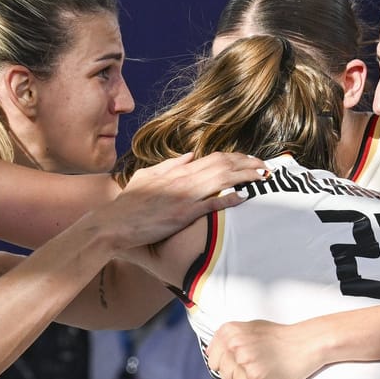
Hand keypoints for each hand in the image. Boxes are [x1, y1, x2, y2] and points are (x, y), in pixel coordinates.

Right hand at [102, 152, 267, 248]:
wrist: (113, 223)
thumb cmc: (128, 204)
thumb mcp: (147, 176)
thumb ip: (170, 165)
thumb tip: (190, 155)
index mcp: (176, 171)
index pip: (212, 158)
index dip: (235, 158)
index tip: (250, 160)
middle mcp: (182, 180)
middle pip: (221, 165)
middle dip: (247, 164)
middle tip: (266, 167)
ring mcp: (183, 197)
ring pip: (219, 180)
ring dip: (244, 177)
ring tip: (262, 177)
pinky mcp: (181, 215)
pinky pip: (209, 205)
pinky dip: (227, 199)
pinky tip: (243, 197)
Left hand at [206, 319, 319, 378]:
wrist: (306, 342)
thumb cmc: (280, 336)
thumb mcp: (250, 328)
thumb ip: (230, 338)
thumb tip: (211, 352)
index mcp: (229, 332)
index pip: (213, 360)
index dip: (226, 364)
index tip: (239, 362)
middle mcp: (234, 345)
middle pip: (224, 374)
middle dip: (238, 374)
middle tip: (258, 365)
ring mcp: (245, 361)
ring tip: (266, 368)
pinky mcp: (256, 377)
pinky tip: (272, 375)